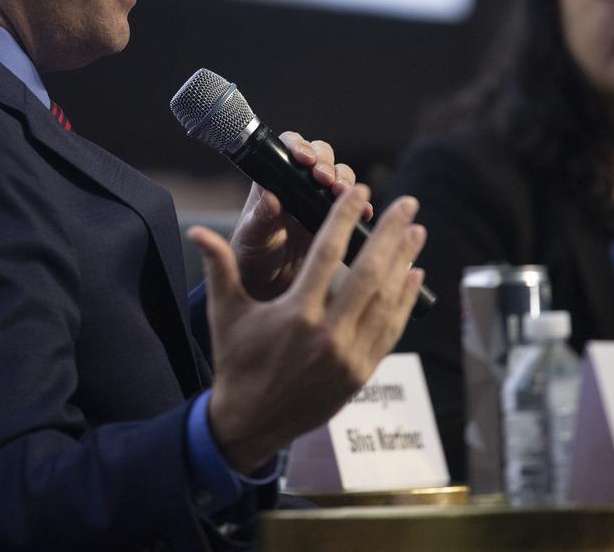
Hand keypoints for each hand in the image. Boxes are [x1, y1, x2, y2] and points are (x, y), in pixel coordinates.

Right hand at [188, 184, 424, 473]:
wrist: (251, 422)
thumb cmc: (237, 362)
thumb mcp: (225, 314)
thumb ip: (219, 268)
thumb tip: (196, 231)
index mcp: (296, 315)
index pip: (328, 254)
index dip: (345, 218)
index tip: (361, 191)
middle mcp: (328, 335)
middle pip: (369, 273)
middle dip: (391, 234)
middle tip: (408, 203)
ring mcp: (350, 356)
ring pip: (386, 300)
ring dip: (405, 262)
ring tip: (416, 231)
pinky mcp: (362, 372)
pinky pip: (391, 330)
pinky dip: (405, 301)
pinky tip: (415, 275)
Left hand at [226, 131, 370, 299]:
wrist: (269, 284)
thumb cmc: (252, 255)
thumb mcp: (252, 237)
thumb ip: (260, 218)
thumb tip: (271, 198)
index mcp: (274, 179)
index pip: (289, 148)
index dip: (300, 147)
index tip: (304, 159)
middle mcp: (299, 183)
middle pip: (321, 156)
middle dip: (327, 164)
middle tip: (326, 180)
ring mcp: (319, 199)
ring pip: (340, 176)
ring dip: (345, 180)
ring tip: (343, 194)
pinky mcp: (335, 218)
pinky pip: (353, 205)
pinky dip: (361, 205)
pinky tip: (364, 213)